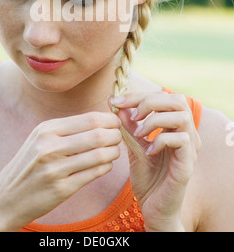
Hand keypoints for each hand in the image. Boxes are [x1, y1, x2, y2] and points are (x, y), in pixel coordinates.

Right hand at [0, 111, 121, 230]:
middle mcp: (50, 146)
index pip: (90, 119)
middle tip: (118, 137)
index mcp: (47, 129)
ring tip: (113, 152)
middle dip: (115, 135)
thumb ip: (67, 128)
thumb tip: (101, 119)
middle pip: (98, 135)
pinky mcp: (62, 189)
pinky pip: (95, 173)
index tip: (115, 123)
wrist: (6, 198)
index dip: (109, 120)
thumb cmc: (29, 165)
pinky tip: (105, 165)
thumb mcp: (40, 138)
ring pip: (100, 155)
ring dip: (113, 152)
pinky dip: (106, 167)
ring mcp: (56, 169)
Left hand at [109, 91, 200, 231]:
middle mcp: (186, 133)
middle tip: (131, 115)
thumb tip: (113, 100)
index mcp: (174, 126)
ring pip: (181, 116)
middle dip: (149, 101)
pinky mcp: (187, 164)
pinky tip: (148, 151)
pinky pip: (181, 139)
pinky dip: (160, 140)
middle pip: (177, 99)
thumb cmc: (147, 177)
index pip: (162, 96)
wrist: (153, 209)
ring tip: (139, 134)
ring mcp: (190, 148)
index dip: (138, 95)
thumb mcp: (133, 145)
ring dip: (154, 120)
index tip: (116, 101)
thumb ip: (127, 124)